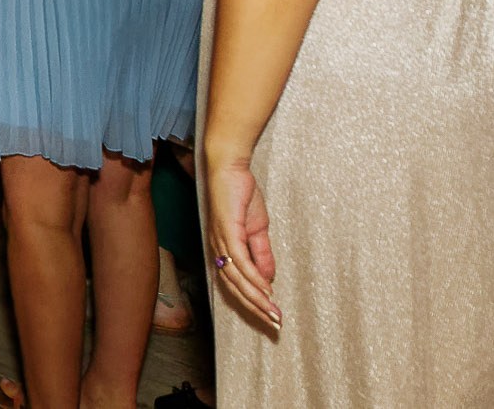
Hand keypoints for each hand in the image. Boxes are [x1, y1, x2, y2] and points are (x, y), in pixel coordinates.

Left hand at [203, 152, 280, 327]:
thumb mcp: (257, 229)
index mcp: (224, 250)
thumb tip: (268, 280)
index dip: (252, 302)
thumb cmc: (241, 195)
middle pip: (234, 288)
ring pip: (237, 279)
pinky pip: (239, 261)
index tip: (271, 317)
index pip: (236, 284)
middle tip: (275, 325)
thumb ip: (261, 254)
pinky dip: (252, 277)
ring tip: (273, 313)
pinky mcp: (227, 231)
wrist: (230, 168)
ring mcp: (221, 241)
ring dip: (256, 298)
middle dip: (255, 308)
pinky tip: (265, 290)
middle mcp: (218, 249)